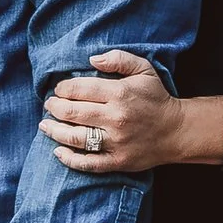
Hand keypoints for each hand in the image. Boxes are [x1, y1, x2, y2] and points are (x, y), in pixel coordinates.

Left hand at [43, 50, 222, 175]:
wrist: (177, 131)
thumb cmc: (156, 98)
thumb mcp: (144, 70)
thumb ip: (119, 59)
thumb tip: (92, 59)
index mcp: (120, 93)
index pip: (78, 89)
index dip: (62, 89)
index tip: (58, 90)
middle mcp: (116, 118)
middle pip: (71, 113)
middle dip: (54, 108)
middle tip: (49, 105)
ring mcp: (116, 142)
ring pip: (75, 138)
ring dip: (54, 131)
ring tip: (45, 125)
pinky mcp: (117, 161)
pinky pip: (87, 163)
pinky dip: (69, 159)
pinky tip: (57, 151)